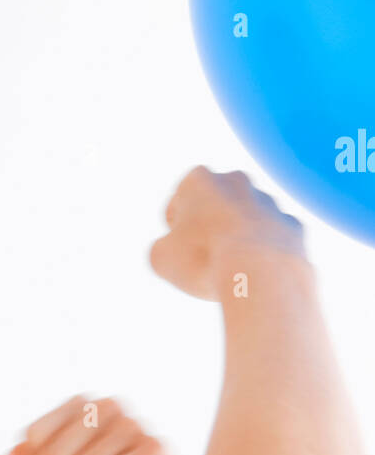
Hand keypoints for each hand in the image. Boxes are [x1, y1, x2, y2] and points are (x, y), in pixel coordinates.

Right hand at [149, 165, 306, 300]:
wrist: (262, 274)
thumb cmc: (204, 260)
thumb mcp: (161, 258)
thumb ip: (163, 247)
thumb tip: (175, 251)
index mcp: (200, 179)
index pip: (179, 203)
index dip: (175, 230)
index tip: (180, 250)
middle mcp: (237, 181)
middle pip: (216, 205)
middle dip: (210, 226)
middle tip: (204, 258)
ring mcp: (269, 202)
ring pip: (247, 221)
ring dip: (239, 239)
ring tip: (232, 270)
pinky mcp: (293, 225)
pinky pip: (273, 240)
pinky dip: (266, 254)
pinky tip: (258, 273)